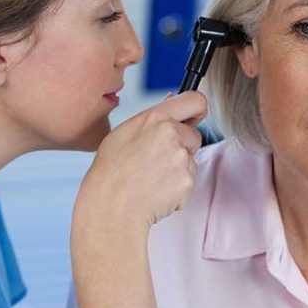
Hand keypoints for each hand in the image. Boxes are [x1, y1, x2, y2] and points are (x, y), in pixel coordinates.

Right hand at [75, 90, 207, 232]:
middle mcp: (172, 135)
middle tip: (157, 158)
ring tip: (151, 176)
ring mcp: (181, 159)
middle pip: (195, 134)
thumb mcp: (125, 132)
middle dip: (183, 144)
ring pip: (190, 159)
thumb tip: (172, 100)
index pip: (196, 100)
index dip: (196, 110)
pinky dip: (176, 186)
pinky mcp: (187, 182)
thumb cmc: (111, 170)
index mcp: (156, 118)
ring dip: (178, 167)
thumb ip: (153, 116)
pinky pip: (188, 180)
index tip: (192, 118)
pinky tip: (155, 190)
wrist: (111, 207)